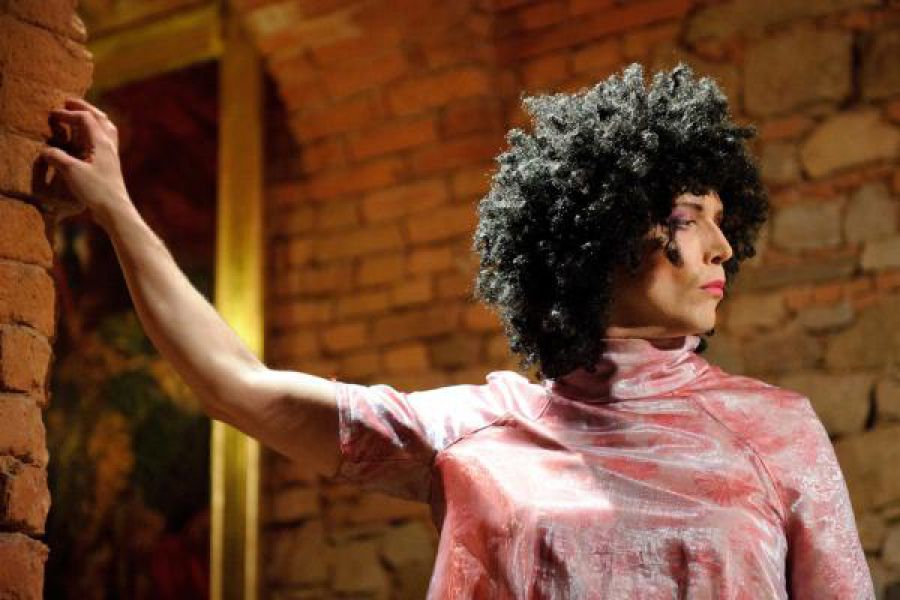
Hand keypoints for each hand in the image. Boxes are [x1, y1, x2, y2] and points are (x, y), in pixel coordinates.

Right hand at [40, 97, 132, 228]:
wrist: (115, 209)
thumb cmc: (96, 189)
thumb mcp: (71, 171)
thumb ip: (57, 157)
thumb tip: (46, 150)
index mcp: (101, 142)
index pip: (85, 118)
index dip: (68, 113)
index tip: (53, 115)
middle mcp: (109, 145)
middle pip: (100, 118)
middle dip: (84, 107)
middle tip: (68, 102)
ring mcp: (112, 154)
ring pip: (106, 128)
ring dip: (93, 118)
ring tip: (80, 116)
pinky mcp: (111, 164)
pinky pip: (105, 140)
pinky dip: (95, 132)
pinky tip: (87, 139)